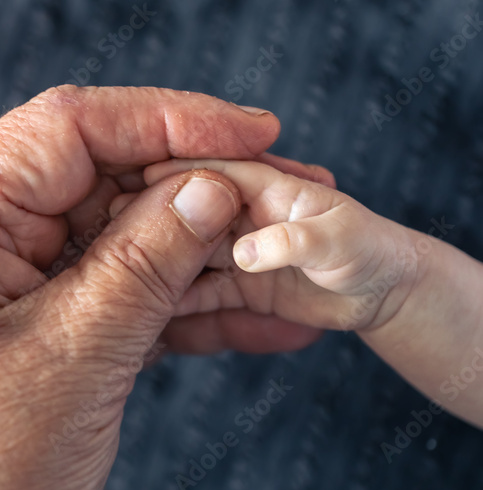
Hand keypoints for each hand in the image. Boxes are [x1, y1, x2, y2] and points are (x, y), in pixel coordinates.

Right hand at [141, 157, 422, 333]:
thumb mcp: (341, 242)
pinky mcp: (235, 284)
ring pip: (184, 256)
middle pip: (184, 212)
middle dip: (146, 222)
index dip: (174, 177)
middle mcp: (242, 213)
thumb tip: (245, 251)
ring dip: (154, 267)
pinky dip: (175, 305)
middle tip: (104, 234)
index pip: (212, 171)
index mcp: (267, 185)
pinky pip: (199, 294)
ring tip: (115, 280)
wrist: (384, 295)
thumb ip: (296, 241)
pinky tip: (145, 317)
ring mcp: (234, 249)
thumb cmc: (372, 253)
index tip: (134, 186)